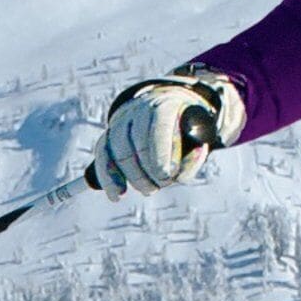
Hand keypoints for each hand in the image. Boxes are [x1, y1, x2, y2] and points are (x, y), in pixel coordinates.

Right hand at [93, 67, 244, 196]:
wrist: (167, 112)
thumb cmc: (186, 131)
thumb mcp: (198, 140)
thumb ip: (193, 158)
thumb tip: (178, 175)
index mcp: (165, 105)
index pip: (158, 125)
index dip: (160, 151)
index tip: (166, 176)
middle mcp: (139, 109)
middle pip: (135, 140)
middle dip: (147, 168)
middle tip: (160, 185)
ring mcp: (121, 121)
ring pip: (117, 149)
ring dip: (131, 176)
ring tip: (149, 190)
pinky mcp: (109, 136)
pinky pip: (102, 155)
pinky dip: (108, 178)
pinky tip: (116, 195)